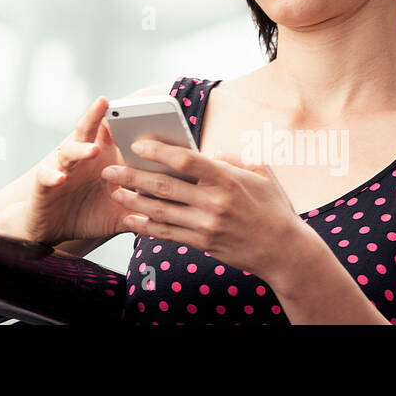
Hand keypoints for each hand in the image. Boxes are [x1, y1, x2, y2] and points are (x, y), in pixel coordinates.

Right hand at [21, 96, 131, 246]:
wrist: (53, 230)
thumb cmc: (88, 214)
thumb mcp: (118, 213)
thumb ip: (142, 209)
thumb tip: (174, 212)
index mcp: (103, 160)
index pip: (114, 135)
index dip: (125, 124)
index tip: (143, 114)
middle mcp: (82, 158)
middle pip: (88, 130)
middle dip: (96, 115)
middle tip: (106, 102)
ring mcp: (62, 168)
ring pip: (69, 150)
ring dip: (80, 149)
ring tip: (93, 149)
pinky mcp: (43, 182)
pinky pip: (46, 175)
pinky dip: (53, 175)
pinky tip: (60, 178)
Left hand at [101, 138, 309, 280]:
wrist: (285, 250)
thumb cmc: (272, 206)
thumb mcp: (259, 173)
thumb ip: (231, 159)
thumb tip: (208, 151)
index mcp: (227, 178)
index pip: (186, 160)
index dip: (159, 151)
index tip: (137, 144)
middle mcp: (215, 202)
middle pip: (165, 186)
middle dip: (133, 176)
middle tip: (110, 168)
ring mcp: (208, 225)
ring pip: (161, 211)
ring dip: (133, 201)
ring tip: (113, 191)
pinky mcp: (204, 243)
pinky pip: (169, 234)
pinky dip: (147, 226)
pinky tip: (130, 220)